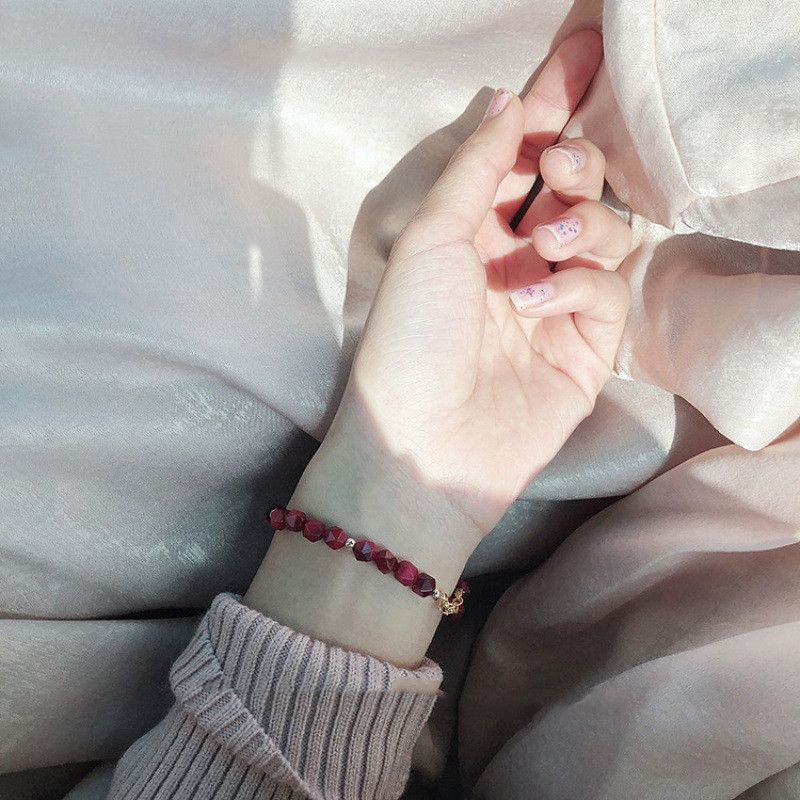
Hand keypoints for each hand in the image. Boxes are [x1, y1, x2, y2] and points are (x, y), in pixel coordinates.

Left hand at [246, 30, 631, 666]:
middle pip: (574, 185)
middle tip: (556, 164)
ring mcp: (554, 302)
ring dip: (583, 221)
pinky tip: (537, 303)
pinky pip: (608, 291)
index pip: (522, 153)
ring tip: (545, 241)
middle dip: (574, 161)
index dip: (552, 102)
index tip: (583, 51)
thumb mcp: (428, 238)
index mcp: (470, 230)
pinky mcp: (586, 345)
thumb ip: (474, 167)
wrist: (424, 444)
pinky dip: (580, 285)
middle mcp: (515, 259)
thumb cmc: (409, 339)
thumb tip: (507, 99)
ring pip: (605, 231)